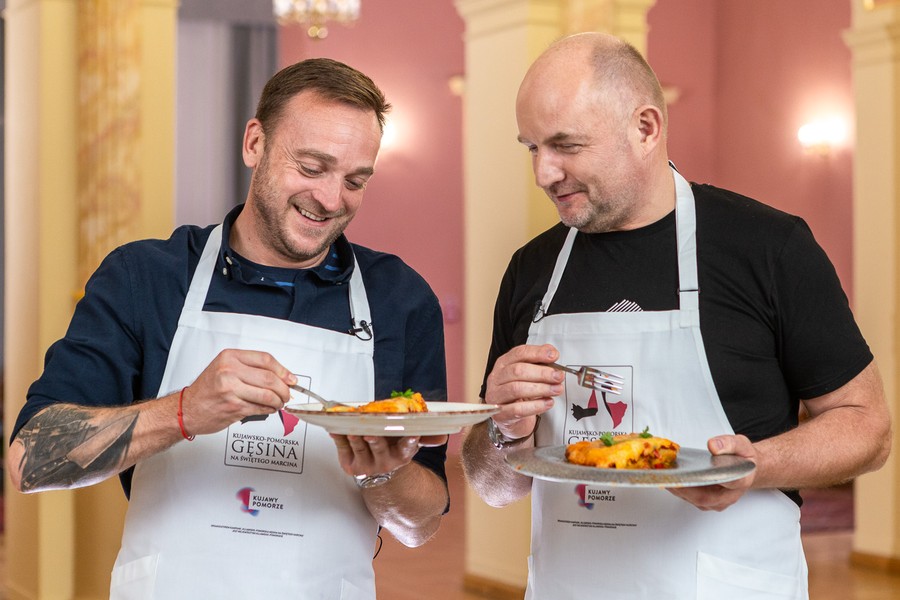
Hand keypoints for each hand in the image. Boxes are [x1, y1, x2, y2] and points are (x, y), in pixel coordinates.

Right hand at [179, 349, 294, 435]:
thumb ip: (251, 369)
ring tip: (279, 402)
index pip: (265, 360)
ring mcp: (231, 390)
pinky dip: (269, 409)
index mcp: (229, 357)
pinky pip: (260, 408)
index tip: (290, 378)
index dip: (283, 370)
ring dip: (278, 401)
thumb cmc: (207, 389)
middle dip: (284, 388)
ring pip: (267, 395)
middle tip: (287, 393)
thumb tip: (281, 376)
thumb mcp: (225, 368)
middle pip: (269, 378)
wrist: (187, 409)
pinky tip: (269, 408)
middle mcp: (229, 371)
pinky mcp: (233, 407)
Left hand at [329, 434, 447, 476]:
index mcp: (402, 455)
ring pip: (360, 449)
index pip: (407, 447)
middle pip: (380, 448)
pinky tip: (335, 429)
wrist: (379, 472)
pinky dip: (338, 439)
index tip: (411, 434)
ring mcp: (366, 465)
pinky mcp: (350, 466)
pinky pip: (343, 450)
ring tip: (351, 429)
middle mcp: (385, 462)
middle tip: (371, 433)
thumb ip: (424, 437)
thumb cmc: (393, 449)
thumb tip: (443, 436)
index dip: (409, 441)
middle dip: (376, 441)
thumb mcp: (409, 443)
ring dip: (354, 438)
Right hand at [484, 344, 563, 439]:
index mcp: (503, 363)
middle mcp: (497, 377)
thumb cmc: (519, 393)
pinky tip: (548, 403)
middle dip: (542, 373)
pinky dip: (536, 406)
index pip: (519, 353)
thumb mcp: (528, 375)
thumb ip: (539, 362)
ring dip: (541, 388)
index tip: (554, 356)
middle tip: (558, 376)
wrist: (510, 417)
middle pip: (518, 371)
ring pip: (517, 389)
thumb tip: (551, 353)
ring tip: (556, 390)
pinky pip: (518, 409)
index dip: (537, 353)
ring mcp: (496, 395)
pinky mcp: (501, 413)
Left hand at [666, 434, 757, 510]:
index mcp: (741, 480)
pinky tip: (669, 479)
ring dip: (678, 489)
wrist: (747, 470)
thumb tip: (713, 446)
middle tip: (667, 476)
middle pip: (704, 496)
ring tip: (663, 475)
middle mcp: (729, 495)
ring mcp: (718, 502)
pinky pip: (691, 499)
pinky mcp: (708, 503)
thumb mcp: (741, 444)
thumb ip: (728, 444)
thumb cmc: (743, 459)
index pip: (728, 481)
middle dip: (683, 487)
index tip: (692, 472)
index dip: (710, 478)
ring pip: (695, 500)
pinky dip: (679, 489)